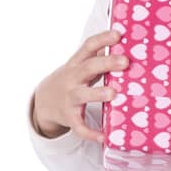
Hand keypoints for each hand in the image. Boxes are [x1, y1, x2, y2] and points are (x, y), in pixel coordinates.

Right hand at [32, 28, 129, 142]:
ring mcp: (70, 98)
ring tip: (113, 93)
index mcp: (76, 63)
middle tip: (125, 61)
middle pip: (88, 68)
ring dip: (97, 93)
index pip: (88, 46)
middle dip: (106, 63)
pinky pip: (79, 125)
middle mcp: (72, 79)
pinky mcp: (70, 117)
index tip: (118, 34)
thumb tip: (124, 42)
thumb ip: (98, 57)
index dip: (102, 39)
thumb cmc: (73, 80)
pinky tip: (103, 137)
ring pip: (82, 95)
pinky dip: (90, 132)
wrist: (45, 101)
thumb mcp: (80, 66)